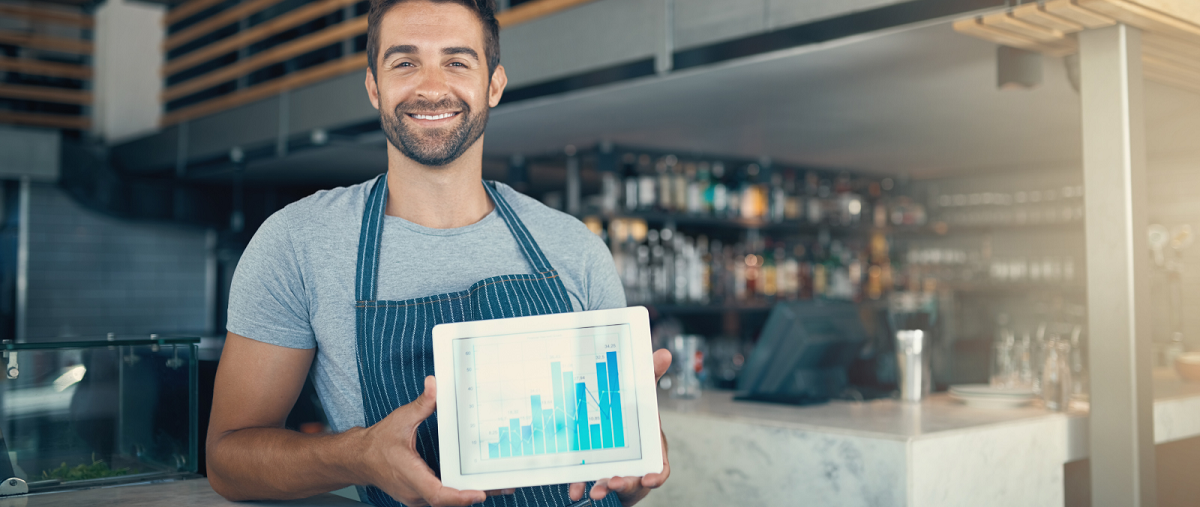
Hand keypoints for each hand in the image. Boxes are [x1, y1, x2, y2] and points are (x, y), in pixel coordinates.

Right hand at [362, 376, 512, 505]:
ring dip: (470, 495)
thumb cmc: (377, 443)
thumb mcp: (401, 419)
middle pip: (449, 501)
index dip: (459, 497)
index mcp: (410, 475)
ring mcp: (416, 497)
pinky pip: (441, 498)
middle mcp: (414, 491)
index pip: (437, 494)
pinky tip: (476, 484)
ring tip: (498, 485)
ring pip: (446, 502)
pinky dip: (459, 493)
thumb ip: (421, 405)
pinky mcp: (418, 496)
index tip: (479, 493)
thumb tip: (434, 385)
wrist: (358, 459)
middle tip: (504, 485)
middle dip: (476, 494)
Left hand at [568, 349, 672, 505]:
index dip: (656, 475)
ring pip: (612, 485)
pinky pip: (589, 485)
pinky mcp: (596, 478)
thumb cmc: (633, 421)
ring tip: (594, 491)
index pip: (659, 466)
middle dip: (625, 483)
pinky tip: (575, 490)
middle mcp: (636, 466)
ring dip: (603, 488)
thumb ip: (650, 377)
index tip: (649, 478)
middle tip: (613, 481)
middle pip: (634, 479)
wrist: (612, 436)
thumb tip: (664, 352)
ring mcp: (616, 473)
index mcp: (649, 449)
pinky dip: (582, 487)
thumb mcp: (640, 398)